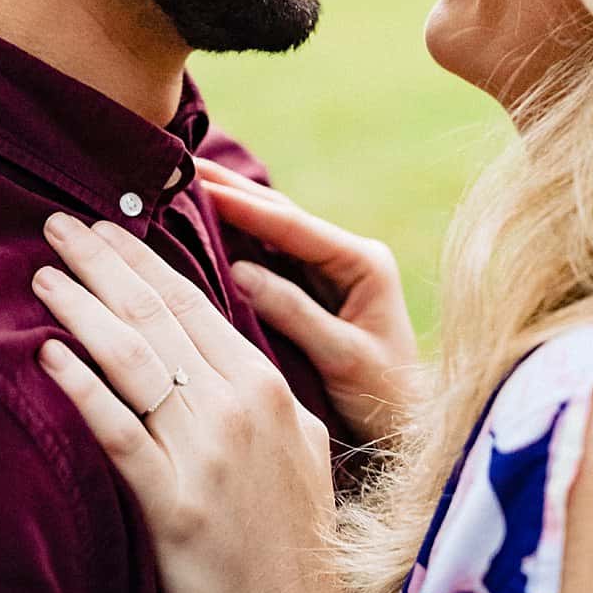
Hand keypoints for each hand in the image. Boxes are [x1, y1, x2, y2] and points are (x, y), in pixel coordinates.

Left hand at [34, 213, 342, 592]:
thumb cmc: (292, 537)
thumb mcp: (297, 440)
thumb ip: (262, 388)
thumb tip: (223, 343)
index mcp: (266, 385)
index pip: (195, 302)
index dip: (145, 259)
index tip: (106, 224)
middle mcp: (237, 406)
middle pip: (159, 317)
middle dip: (105, 263)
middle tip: (59, 223)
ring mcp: (204, 453)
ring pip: (134, 361)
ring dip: (84, 309)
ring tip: (43, 274)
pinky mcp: (171, 503)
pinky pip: (118, 431)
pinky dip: (82, 387)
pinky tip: (49, 355)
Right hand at [196, 157, 423, 445]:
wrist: (410, 427)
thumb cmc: (384, 396)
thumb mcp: (344, 356)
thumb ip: (296, 313)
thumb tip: (240, 271)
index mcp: (362, 262)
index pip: (294, 227)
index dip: (246, 205)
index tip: (201, 184)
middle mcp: (347, 257)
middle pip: (282, 216)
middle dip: (233, 191)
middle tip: (183, 165)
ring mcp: (331, 272)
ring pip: (272, 233)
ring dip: (232, 210)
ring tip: (186, 185)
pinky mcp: (316, 291)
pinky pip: (270, 259)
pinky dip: (238, 242)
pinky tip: (205, 230)